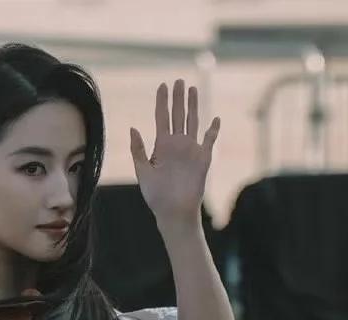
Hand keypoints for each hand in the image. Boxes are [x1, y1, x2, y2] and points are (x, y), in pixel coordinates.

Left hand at [130, 79, 219, 228]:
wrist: (173, 212)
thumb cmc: (156, 196)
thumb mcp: (143, 172)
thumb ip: (138, 150)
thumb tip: (133, 128)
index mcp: (161, 146)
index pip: (161, 117)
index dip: (162, 101)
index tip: (162, 85)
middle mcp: (176, 144)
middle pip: (178, 115)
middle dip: (177, 98)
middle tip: (178, 81)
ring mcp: (190, 150)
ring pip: (192, 121)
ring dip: (192, 106)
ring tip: (192, 89)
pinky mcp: (203, 158)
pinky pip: (209, 141)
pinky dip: (213, 131)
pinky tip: (215, 119)